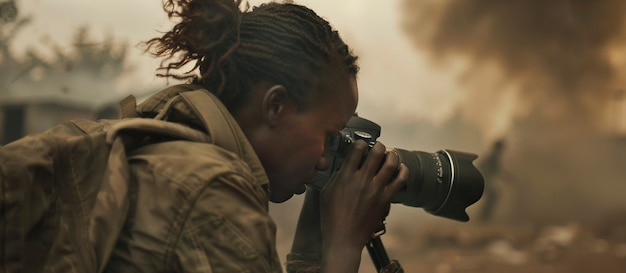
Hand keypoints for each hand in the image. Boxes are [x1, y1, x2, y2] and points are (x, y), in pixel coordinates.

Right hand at [319, 140, 407, 271]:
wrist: (344, 239)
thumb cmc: (331, 218)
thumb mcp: (326, 193)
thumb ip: (336, 177)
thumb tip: (344, 167)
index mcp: (345, 177)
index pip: (356, 150)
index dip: (360, 143)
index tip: (361, 144)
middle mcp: (362, 180)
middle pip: (376, 152)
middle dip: (378, 145)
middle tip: (377, 146)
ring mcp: (376, 189)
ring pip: (391, 163)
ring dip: (392, 155)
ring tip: (390, 154)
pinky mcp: (385, 199)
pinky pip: (400, 180)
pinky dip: (403, 171)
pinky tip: (401, 168)